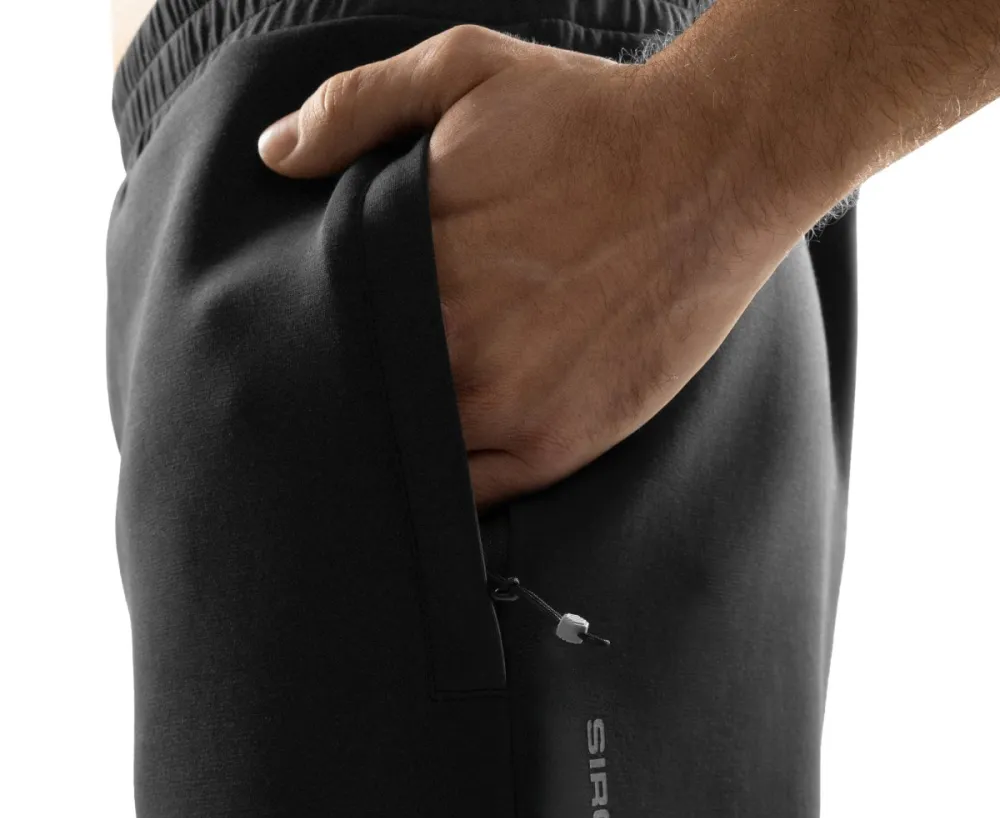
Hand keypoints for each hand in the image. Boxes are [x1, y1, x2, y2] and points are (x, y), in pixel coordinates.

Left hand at [257, 24, 795, 512]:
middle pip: (358, 396)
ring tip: (383, 439)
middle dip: (341, 398)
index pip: (320, 324)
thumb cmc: (592, 123)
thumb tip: (276, 156)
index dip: (307, 340)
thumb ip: (360, 104)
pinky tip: (437, 468)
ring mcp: (502, 405)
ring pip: (408, 451)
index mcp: (410, 258)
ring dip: (390, 447)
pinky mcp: (554, 447)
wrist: (715, 169)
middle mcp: (449, 342)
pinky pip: (469, 496)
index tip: (302, 346)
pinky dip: (444, 491)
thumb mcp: (469, 71)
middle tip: (335, 398)